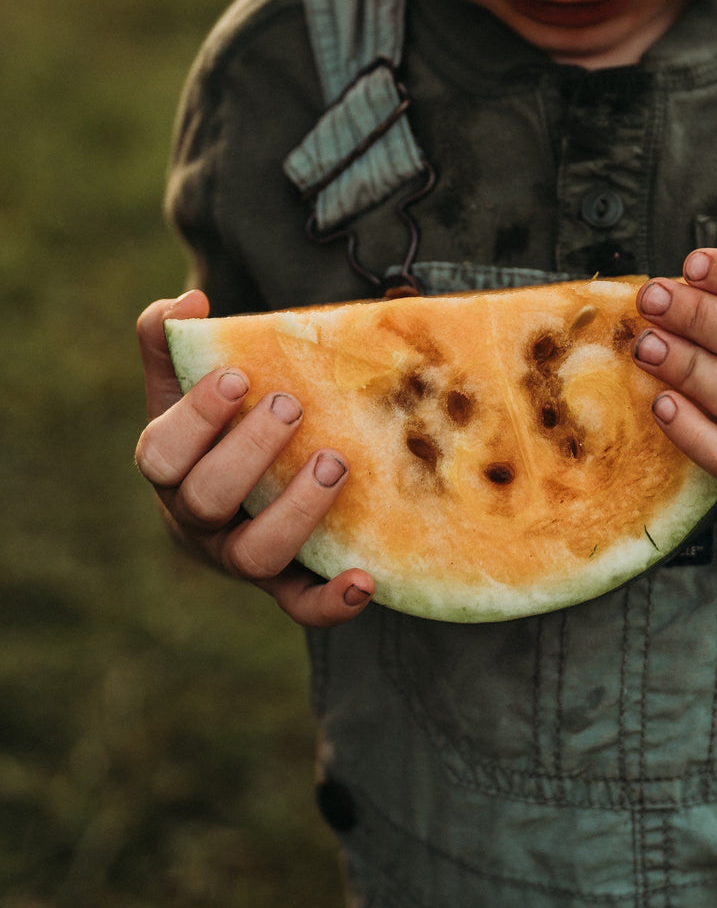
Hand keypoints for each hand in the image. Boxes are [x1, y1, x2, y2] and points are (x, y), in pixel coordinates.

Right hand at [134, 291, 374, 626]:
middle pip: (204, 499)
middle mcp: (197, 517)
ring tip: (337, 462)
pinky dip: (329, 601)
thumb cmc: (225, 417)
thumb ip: (178, 335)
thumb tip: (188, 303)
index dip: (195, 417)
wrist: (252, 473)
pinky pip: (301, 605)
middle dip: (247, 453)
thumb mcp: (194, 376)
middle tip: (292, 407)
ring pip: (253, 555)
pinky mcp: (285, 582)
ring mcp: (239, 554)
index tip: (236, 376)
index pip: (160, 451)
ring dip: (294, 511)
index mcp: (171, 463)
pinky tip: (364, 579)